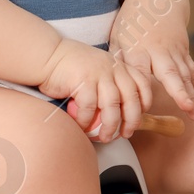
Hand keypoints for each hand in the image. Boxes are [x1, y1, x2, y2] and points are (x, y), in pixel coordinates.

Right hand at [38, 38, 153, 141]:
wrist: (48, 55)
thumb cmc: (71, 66)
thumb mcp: (99, 68)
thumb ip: (111, 82)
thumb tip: (122, 110)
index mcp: (119, 65)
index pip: (142, 84)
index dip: (145, 103)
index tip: (138, 117)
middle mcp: (113, 67)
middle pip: (132, 98)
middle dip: (132, 121)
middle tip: (126, 134)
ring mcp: (98, 73)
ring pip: (112, 106)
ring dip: (111, 126)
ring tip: (106, 137)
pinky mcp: (83, 80)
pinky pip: (89, 107)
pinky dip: (86, 120)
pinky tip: (82, 126)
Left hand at [108, 15, 193, 123]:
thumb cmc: (132, 21)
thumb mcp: (118, 36)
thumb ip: (117, 61)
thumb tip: (111, 86)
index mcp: (138, 48)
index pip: (141, 71)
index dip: (143, 88)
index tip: (141, 107)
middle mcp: (159, 51)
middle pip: (170, 73)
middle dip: (179, 92)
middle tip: (186, 108)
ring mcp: (174, 51)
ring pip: (185, 74)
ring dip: (192, 94)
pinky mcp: (184, 51)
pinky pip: (193, 71)